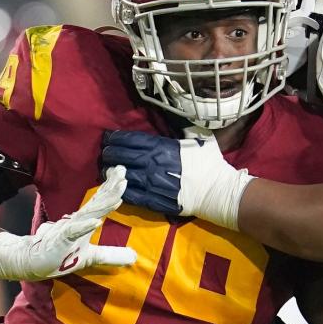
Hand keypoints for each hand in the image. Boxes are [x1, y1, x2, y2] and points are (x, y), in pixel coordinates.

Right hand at [0, 166, 136, 280]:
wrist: (31, 261)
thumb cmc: (61, 255)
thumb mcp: (91, 257)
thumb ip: (111, 255)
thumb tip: (135, 258)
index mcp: (85, 221)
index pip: (101, 202)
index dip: (112, 189)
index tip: (123, 175)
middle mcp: (78, 221)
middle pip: (98, 201)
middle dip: (111, 186)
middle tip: (122, 170)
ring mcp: (69, 229)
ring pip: (89, 212)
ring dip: (104, 202)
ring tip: (118, 190)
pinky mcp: (60, 241)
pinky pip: (73, 232)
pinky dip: (84, 227)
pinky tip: (96, 222)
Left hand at [101, 130, 252, 229]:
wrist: (217, 191)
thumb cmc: (210, 163)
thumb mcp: (200, 139)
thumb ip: (186, 132)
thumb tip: (181, 123)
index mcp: (163, 147)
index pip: (133, 140)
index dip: (117, 138)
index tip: (109, 138)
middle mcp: (154, 164)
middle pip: (124, 157)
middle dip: (111, 154)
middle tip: (105, 154)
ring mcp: (153, 183)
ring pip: (125, 176)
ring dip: (112, 173)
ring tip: (106, 171)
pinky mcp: (156, 200)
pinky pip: (133, 195)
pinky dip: (122, 190)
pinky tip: (116, 187)